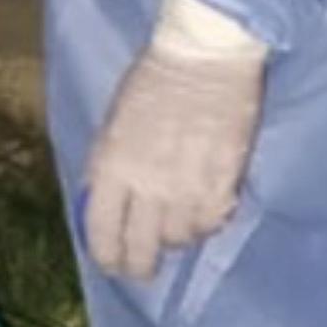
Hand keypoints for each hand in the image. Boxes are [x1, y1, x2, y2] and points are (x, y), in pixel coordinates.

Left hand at [82, 0, 268, 286]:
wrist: (204, 56)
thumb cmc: (152, 80)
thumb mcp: (113, 124)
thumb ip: (107, 168)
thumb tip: (103, 204)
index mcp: (111, 167)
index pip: (102, 232)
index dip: (107, 257)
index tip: (113, 264)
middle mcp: (147, 185)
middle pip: (142, 248)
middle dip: (140, 266)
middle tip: (143, 270)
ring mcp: (188, 187)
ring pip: (180, 238)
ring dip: (176, 238)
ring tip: (176, 228)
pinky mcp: (223, 181)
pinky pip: (213, 221)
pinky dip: (206, 224)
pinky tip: (203, 213)